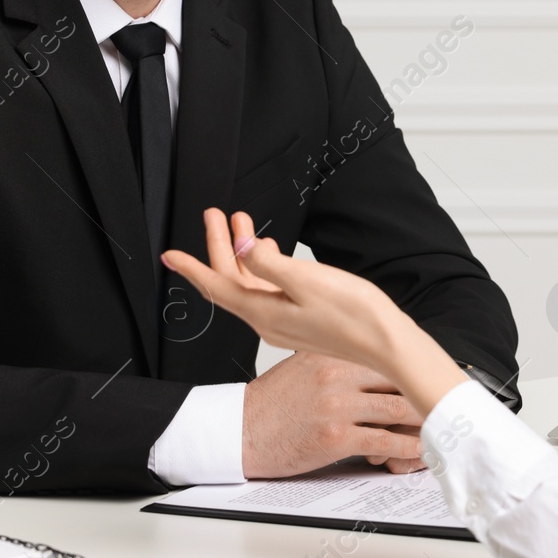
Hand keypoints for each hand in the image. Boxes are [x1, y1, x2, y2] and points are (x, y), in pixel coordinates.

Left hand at [161, 209, 469, 425]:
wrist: (388, 343)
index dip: (191, 268)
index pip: (217, 287)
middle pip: (231, 282)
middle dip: (219, 246)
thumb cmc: (354, 313)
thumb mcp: (308, 280)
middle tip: (215, 214)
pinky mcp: (300, 320)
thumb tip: (242, 247)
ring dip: (242, 252)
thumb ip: (270, 263)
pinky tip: (270, 249)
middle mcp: (268, 321)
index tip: (169, 253)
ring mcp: (284, 322)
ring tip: (241, 221)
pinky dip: (262, 266)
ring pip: (250, 284)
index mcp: (264, 313)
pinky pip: (268, 290)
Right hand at [242, 352, 424, 476]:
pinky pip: (385, 441)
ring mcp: (337, 405)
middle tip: (448, 403)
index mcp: (331, 351)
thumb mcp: (305, 364)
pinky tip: (420, 451)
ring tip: (441, 429)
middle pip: (399, 380)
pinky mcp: (336, 437)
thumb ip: (341, 360)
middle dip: (426, 395)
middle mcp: (336, 373)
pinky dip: (408, 448)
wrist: (240, 430)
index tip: (434, 376)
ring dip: (424, 423)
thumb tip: (380, 367)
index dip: (414, 369)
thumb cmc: (274, 402)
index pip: (386, 356)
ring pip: (399, 411)